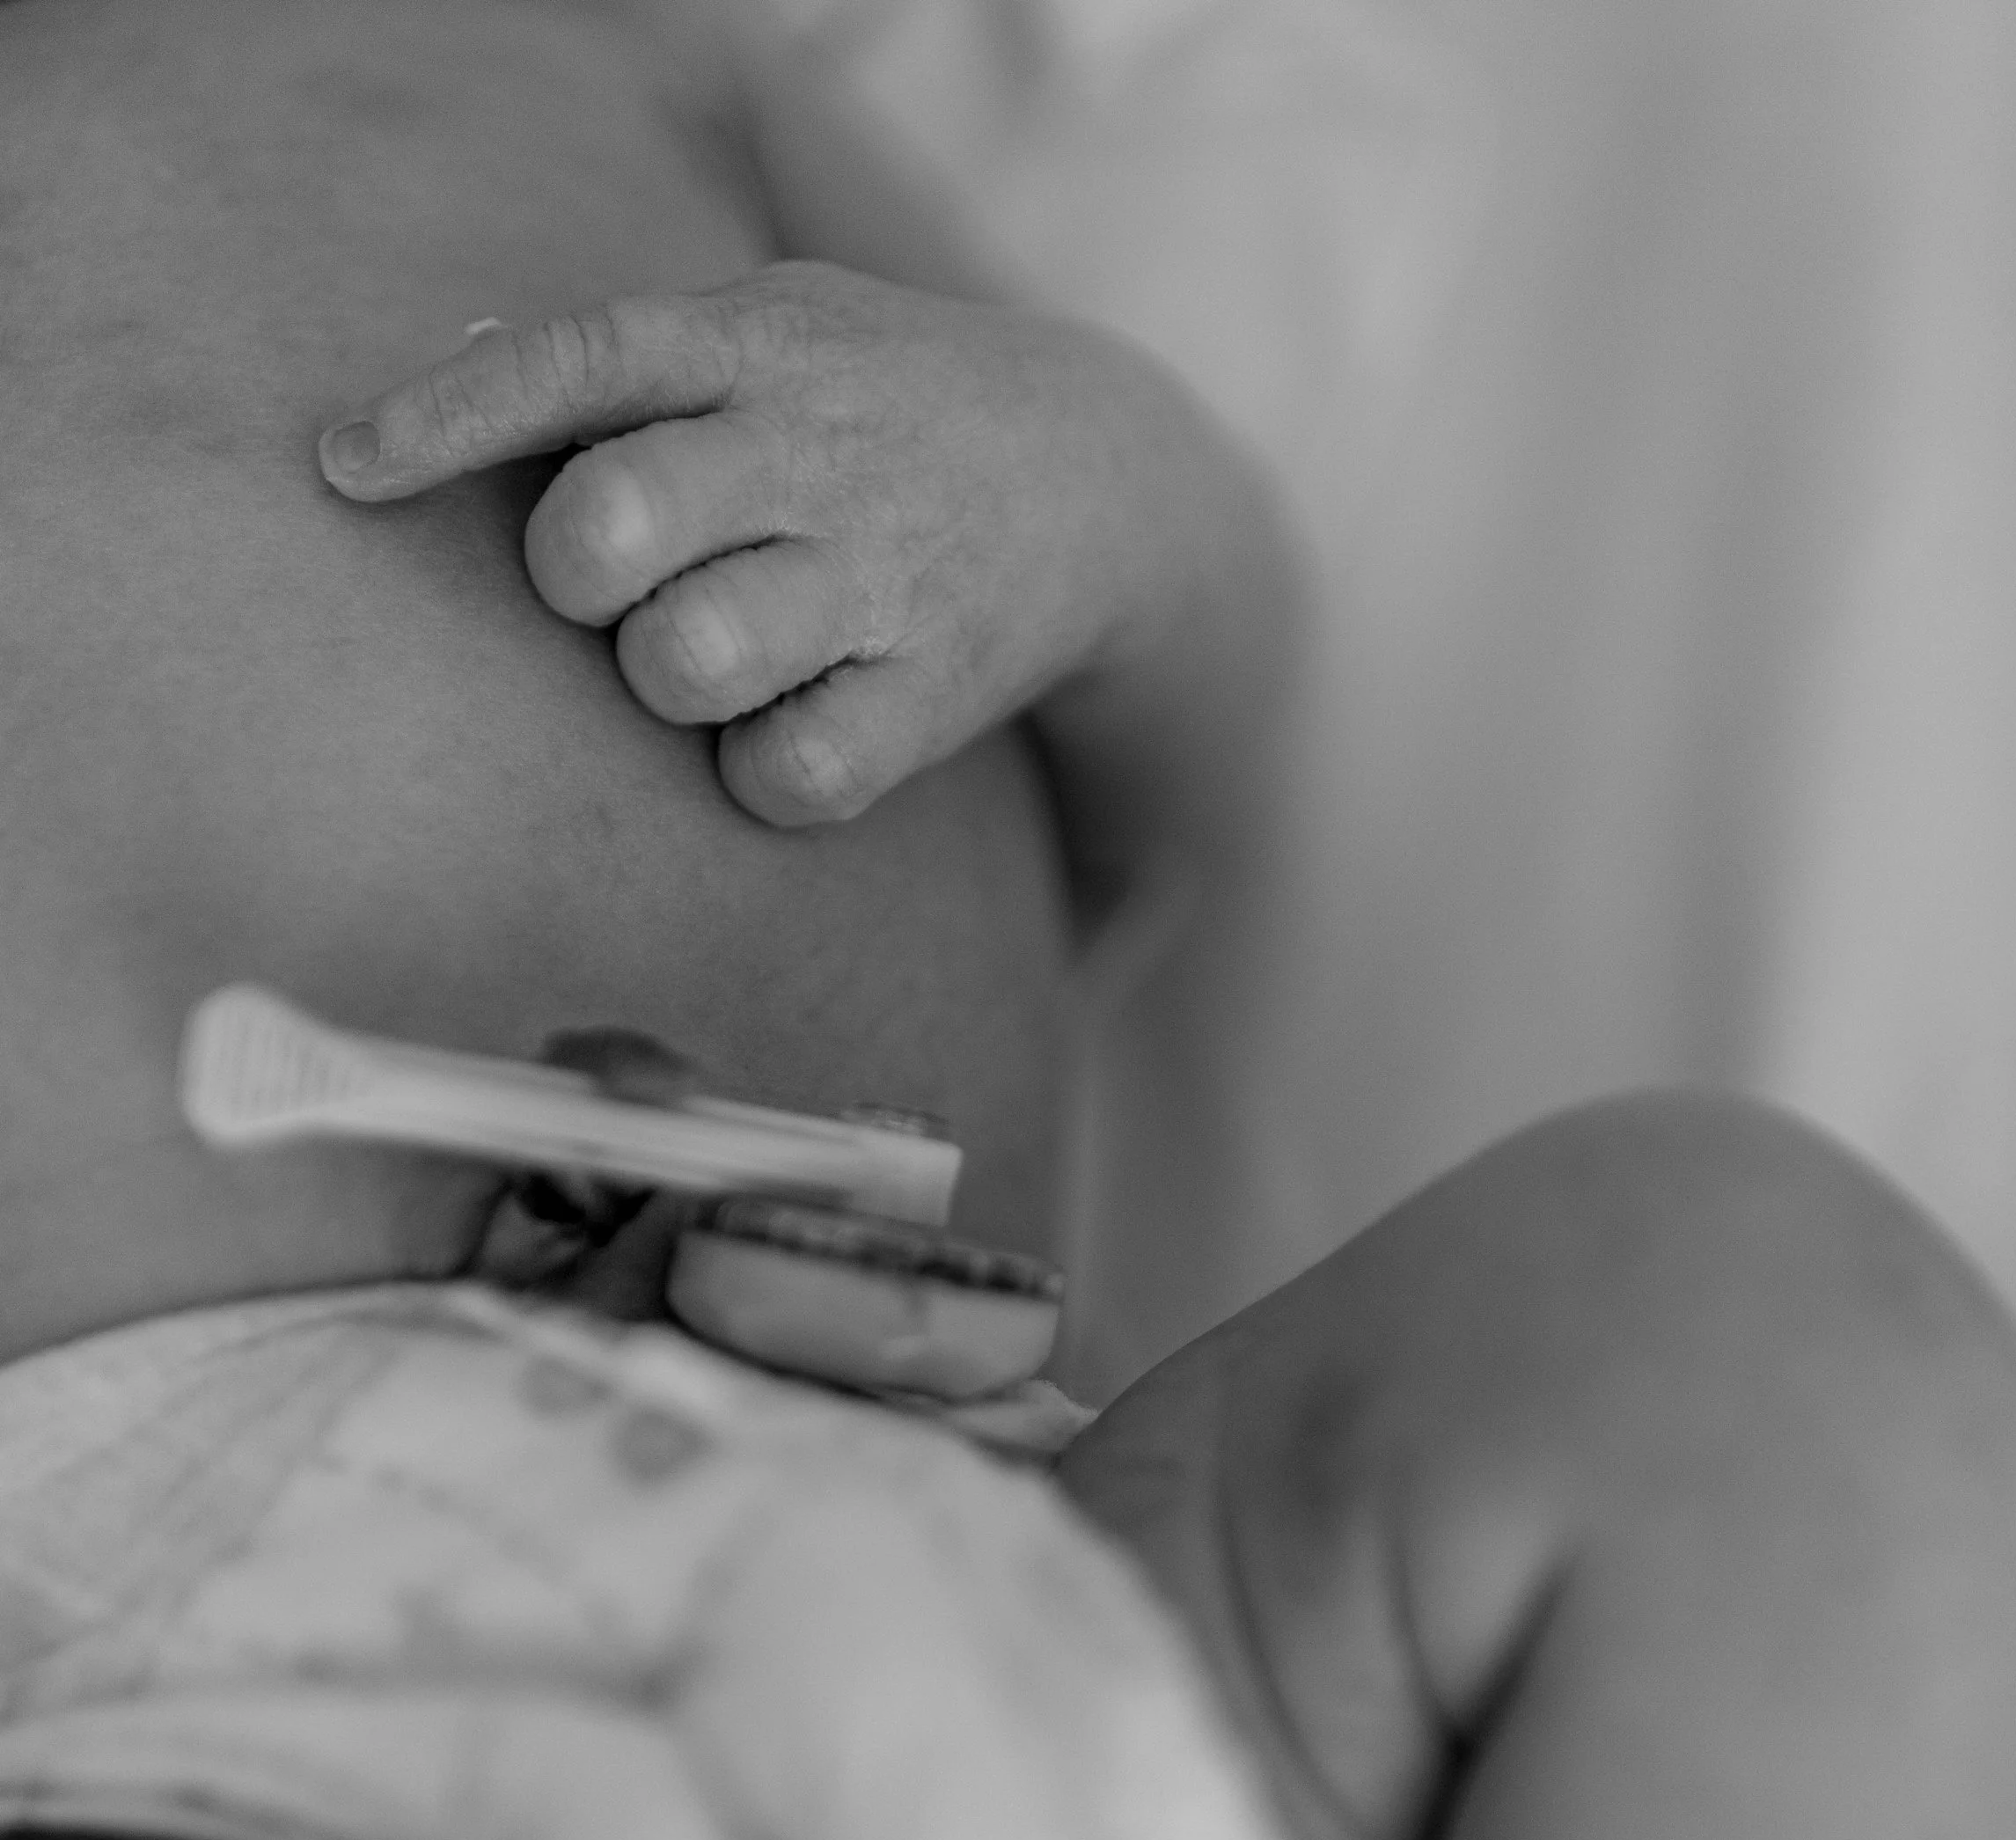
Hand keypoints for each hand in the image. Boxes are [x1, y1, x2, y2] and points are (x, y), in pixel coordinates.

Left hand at [319, 265, 1225, 834]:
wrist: (1106, 477)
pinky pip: (787, 775)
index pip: (576, 360)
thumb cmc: (881, 407)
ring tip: (717, 654)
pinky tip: (785, 729)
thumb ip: (635, 358)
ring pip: (686, 661)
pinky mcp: (931, 694)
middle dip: (574, 574)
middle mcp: (811, 451)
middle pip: (610, 526)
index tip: (348, 471)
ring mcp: (876, 576)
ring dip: (667, 678)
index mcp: (755, 343)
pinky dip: (761, 775)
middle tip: (616, 586)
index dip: (447, 419)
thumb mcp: (779, 326)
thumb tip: (452, 374)